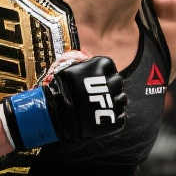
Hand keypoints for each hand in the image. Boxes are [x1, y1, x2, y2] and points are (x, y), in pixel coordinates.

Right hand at [0, 51, 127, 149]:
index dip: (102, 76)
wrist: (54, 114)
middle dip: (109, 88)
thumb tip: (86, 56)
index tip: (94, 82)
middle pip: (118, 83)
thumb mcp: (68, 68)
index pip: (110, 68)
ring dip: (112, 102)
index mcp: (101, 65)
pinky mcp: (114, 119)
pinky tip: (98, 117)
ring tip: (96, 107)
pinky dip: (112, 118)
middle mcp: (111, 82)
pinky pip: (120, 117)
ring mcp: (114, 101)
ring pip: (122, 100)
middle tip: (95, 95)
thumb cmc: (58, 89)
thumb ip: (80, 61)